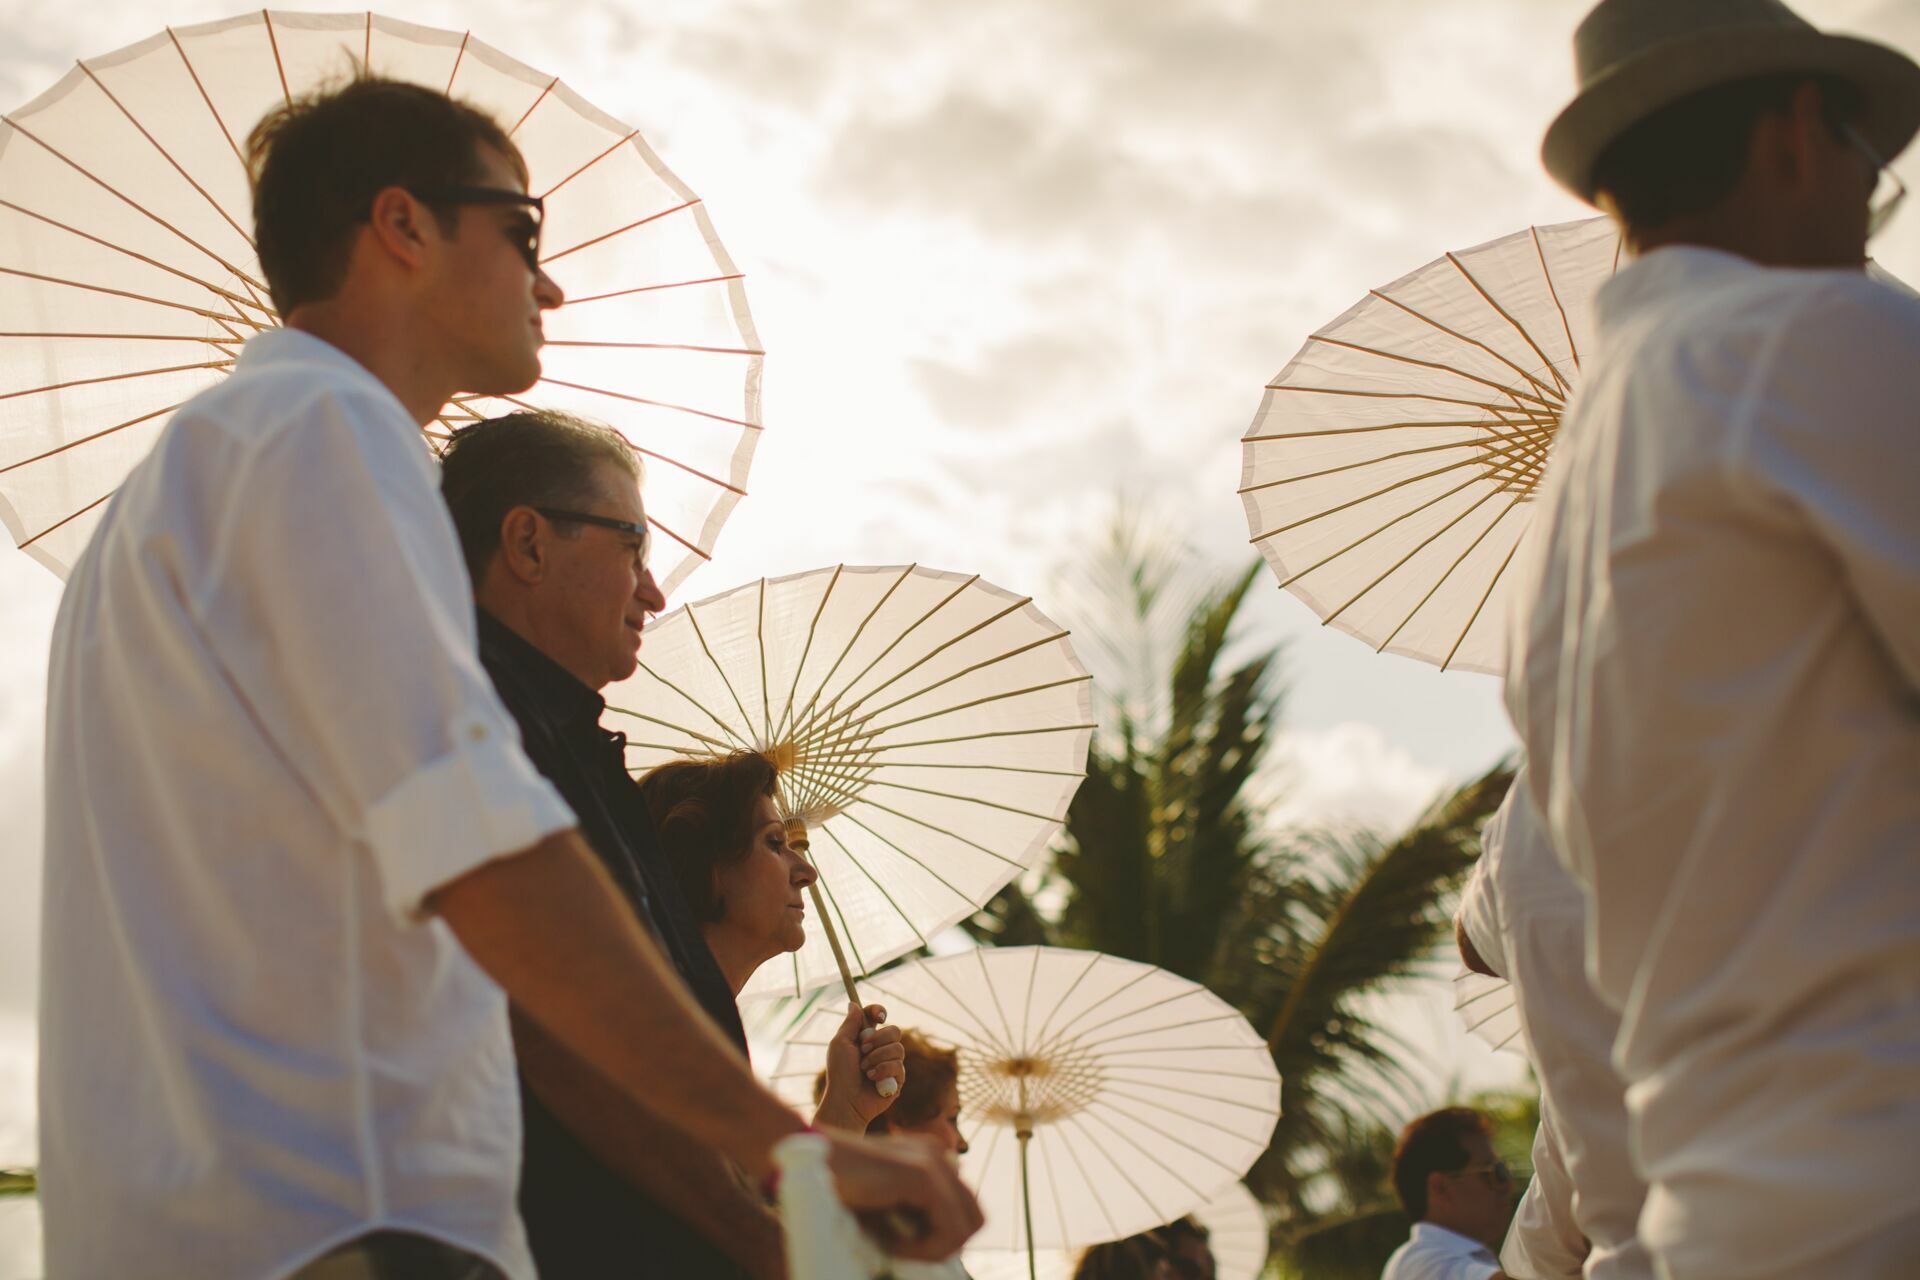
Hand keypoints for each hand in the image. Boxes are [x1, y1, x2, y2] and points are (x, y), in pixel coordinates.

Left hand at [813, 1002, 904, 1131]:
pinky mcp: (897, 1079)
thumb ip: (849, 1024)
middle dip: (879, 1039)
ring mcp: (890, 1064)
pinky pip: (899, 1066)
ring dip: (878, 1058)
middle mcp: (880, 1049)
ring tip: (865, 1070)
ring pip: (898, 1048)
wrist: (846, 1100)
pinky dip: (883, 1071)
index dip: (880, 1011)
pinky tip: (872, 1080)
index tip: (879, 1016)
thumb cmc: (839, 1074)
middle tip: (863, 1050)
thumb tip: (853, 1004)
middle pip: (894, 1030)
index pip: (878, 1017)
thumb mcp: (840, 1044)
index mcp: (865, 1038)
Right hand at [823, 1128, 981, 1261]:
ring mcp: (934, 1162)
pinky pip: (949, 1230)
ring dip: (931, 1249)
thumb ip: (913, 1216)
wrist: (807, 1162)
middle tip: (900, 1249)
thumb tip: (943, 1250)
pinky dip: (923, 1249)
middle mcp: (938, 1156)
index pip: (964, 1210)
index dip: (939, 1238)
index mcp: (931, 1159)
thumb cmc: (838, 1188)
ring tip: (892, 1245)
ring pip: (966, 1228)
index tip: (900, 1244)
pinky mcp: (923, 1176)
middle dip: (943, 1244)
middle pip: (974, 1218)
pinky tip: (890, 1243)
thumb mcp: (884, 1206)